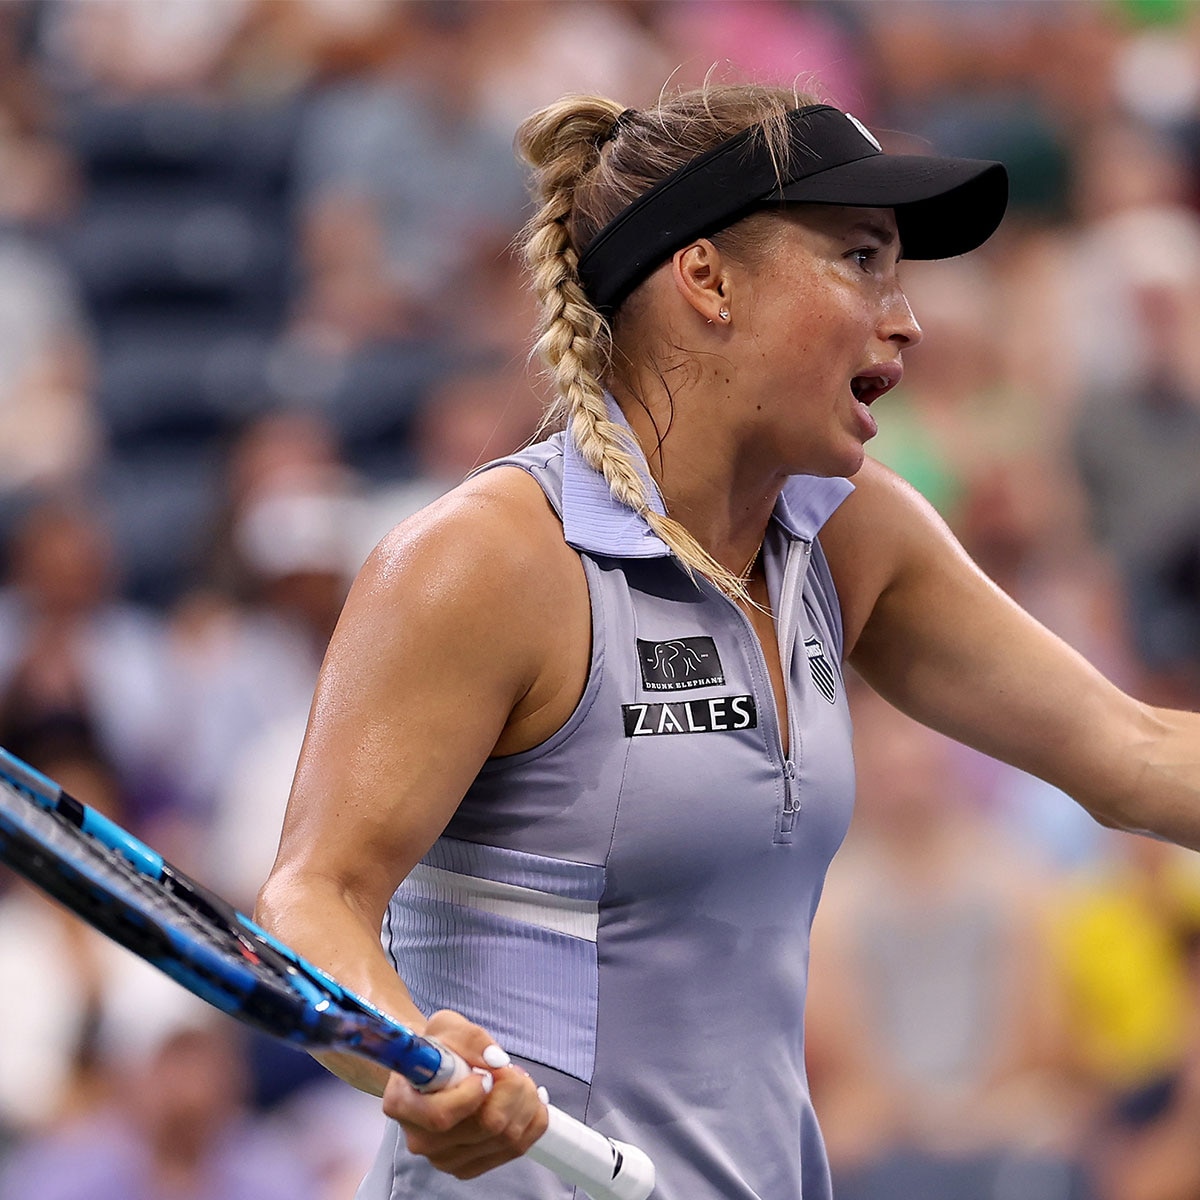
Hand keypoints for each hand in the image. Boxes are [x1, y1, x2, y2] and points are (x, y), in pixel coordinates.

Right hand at [382, 1009, 548, 1178]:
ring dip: (525, 1103)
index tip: (484, 1073)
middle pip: (485, 1127)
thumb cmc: (438, 1045)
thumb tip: (497, 1061)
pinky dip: (531, 1121)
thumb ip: (471, 1039)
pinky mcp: (468, 1167)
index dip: (473, 1094)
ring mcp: (444, 1159)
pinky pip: (515, 1149)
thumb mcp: (448, 1026)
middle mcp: (420, 1140)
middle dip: (512, 1090)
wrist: (433, 1068)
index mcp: (403, 1104)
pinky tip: (527, 1101)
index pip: (441, 1115)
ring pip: (506, 1138)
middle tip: (512, 1069)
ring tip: (519, 1080)